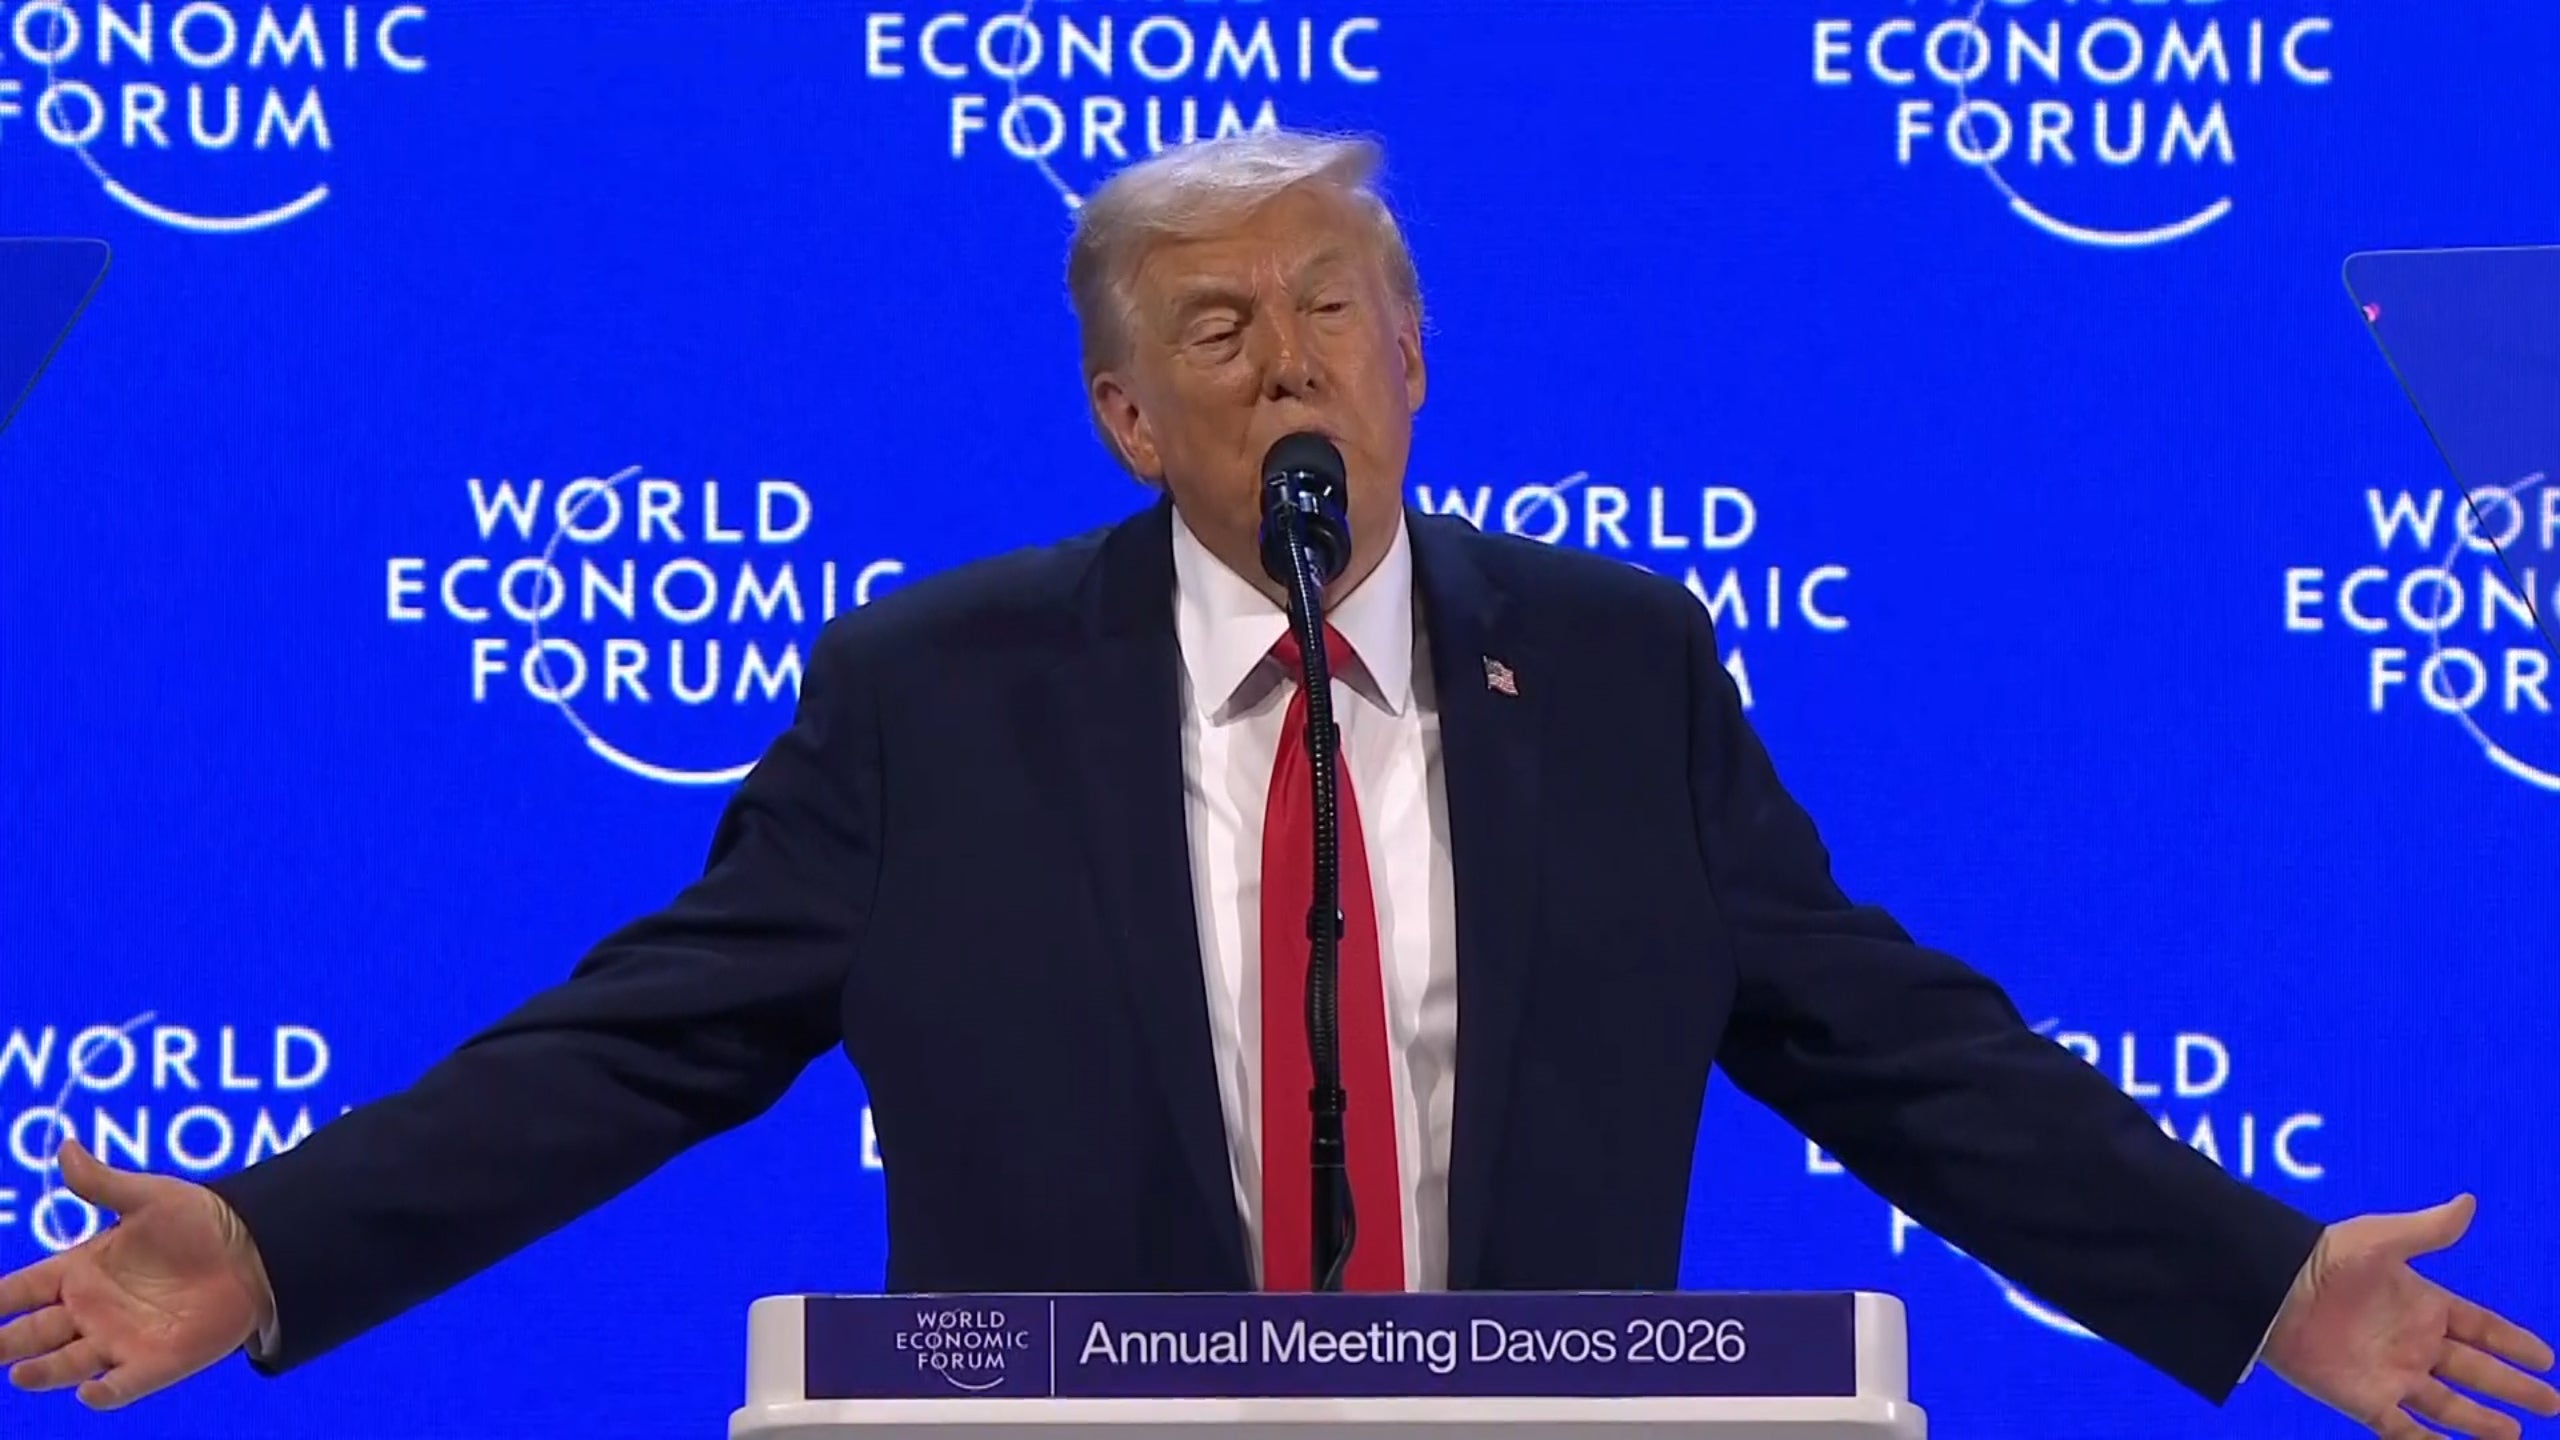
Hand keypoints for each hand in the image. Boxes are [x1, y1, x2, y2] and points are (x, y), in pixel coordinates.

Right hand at [0, 1137, 274, 1408]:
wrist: (257, 1248)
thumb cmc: (199, 1221)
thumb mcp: (149, 1198)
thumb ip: (103, 1183)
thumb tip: (65, 1148)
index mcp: (79, 1272)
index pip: (19, 1290)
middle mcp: (90, 1312)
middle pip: (32, 1333)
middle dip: (4, 1342)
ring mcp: (120, 1340)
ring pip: (67, 1364)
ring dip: (44, 1371)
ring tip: (22, 1373)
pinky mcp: (155, 1363)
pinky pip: (123, 1385)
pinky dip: (106, 1392)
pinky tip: (91, 1392)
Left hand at [2265, 1194, 2558, 1437]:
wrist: (2269, 1290)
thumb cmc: (2322, 1258)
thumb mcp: (2379, 1240)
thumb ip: (2428, 1230)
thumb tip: (2469, 1202)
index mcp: (2423, 1304)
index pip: (2481, 1328)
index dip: (2513, 1342)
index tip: (2547, 1358)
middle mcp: (2413, 1344)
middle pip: (2475, 1371)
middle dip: (2513, 1387)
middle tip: (2552, 1403)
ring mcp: (2390, 1374)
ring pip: (2448, 1406)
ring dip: (2482, 1421)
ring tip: (2516, 1433)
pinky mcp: (2363, 1400)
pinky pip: (2403, 1430)